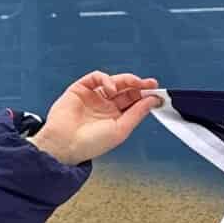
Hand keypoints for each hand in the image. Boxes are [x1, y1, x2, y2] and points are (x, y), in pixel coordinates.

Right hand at [28, 71, 162, 165]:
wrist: (66, 144)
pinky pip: (95, 78)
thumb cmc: (92, 143)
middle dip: (139, 85)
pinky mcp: (80, 89)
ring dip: (126, 80)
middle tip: (150, 84)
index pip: (134, 102)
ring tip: (135, 83)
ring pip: (113, 82)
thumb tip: (152, 101)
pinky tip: (111, 87)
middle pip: (126, 90)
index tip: (157, 94)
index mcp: (116, 117)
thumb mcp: (121, 129)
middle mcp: (106, 106)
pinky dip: (106, 79)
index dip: (145, 97)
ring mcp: (93, 97)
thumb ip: (136, 113)